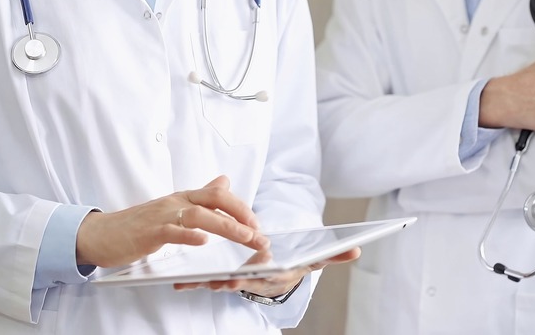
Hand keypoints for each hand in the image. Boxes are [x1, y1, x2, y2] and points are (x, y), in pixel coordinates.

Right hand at [76, 176, 268, 267]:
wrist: (102, 235)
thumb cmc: (138, 224)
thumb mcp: (173, 208)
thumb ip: (200, 197)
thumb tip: (224, 182)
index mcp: (182, 198)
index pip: (217, 195)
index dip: (240, 207)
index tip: (256, 224)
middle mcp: (175, 202)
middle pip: (213, 202)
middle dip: (240, 217)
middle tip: (258, 235)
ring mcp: (161, 216)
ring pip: (198, 215)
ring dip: (224, 226)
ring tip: (243, 237)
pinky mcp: (148, 232)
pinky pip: (171, 231)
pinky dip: (188, 235)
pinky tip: (203, 241)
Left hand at [173, 247, 360, 297]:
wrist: (275, 277)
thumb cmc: (290, 264)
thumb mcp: (311, 260)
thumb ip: (333, 255)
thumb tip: (357, 249)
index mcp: (273, 274)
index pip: (265, 276)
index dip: (255, 276)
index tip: (246, 272)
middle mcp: (254, 281)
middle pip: (238, 283)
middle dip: (226, 283)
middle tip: (215, 281)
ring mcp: (236, 282)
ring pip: (218, 284)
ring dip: (203, 285)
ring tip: (188, 282)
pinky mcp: (220, 280)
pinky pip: (204, 282)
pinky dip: (191, 283)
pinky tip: (177, 282)